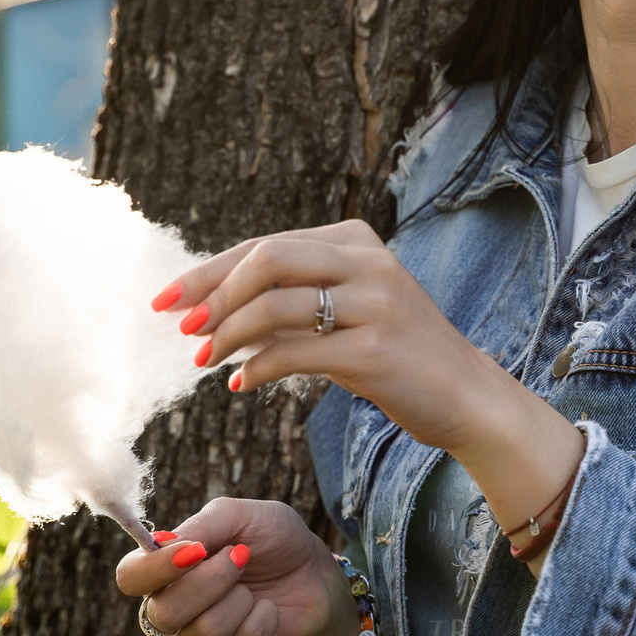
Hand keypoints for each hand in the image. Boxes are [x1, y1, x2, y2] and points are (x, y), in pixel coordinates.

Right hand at [112, 497, 356, 635]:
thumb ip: (204, 524)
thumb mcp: (242, 515)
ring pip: (201, 634)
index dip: (154, 568)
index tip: (194, 552)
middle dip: (212, 581)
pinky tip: (268, 611)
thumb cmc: (273, 540)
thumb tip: (168, 545)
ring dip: (240, 602)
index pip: (130, 577)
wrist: (316, 573)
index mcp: (166, 568)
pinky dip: (261, 622)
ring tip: (254, 589)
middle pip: (164, 612)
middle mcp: (172, 608)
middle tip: (241, 558)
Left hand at [162, 219, 514, 452]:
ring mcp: (376, 303)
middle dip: (212, 293)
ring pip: (275, 304)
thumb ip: (292, 299)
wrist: (468, 396)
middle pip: (266, 258)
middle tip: (183, 329)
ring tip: (204, 360)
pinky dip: (256, 367)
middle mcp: (368, 261)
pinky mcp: (376, 351)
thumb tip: (209, 307)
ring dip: (227, 335)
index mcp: (355, 239)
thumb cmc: (396, 355)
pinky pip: (295, 352)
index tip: (167, 299)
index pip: (265, 243)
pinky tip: (241, 385)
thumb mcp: (347, 311)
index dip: (209, 270)